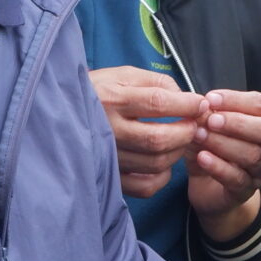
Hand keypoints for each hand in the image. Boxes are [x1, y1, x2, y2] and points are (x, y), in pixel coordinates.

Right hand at [90, 65, 203, 197]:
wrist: (60, 113)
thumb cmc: (98, 90)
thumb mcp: (123, 74)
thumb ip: (157, 82)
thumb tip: (186, 99)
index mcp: (112, 99)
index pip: (158, 103)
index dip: (186, 104)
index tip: (200, 103)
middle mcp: (109, 130)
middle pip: (159, 139)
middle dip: (186, 131)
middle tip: (195, 124)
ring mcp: (109, 157)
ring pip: (156, 163)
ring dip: (178, 152)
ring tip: (181, 140)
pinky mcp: (110, 176)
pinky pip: (145, 186)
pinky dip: (162, 176)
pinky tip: (164, 162)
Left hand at [187, 88, 260, 227]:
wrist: (207, 184)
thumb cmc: (212, 145)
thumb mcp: (209, 125)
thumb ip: (209, 113)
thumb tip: (203, 105)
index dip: (236, 100)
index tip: (210, 99)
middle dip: (238, 123)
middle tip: (211, 120)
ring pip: (253, 156)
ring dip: (224, 143)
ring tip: (200, 136)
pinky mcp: (246, 191)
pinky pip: (237, 179)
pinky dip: (218, 167)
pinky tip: (202, 157)